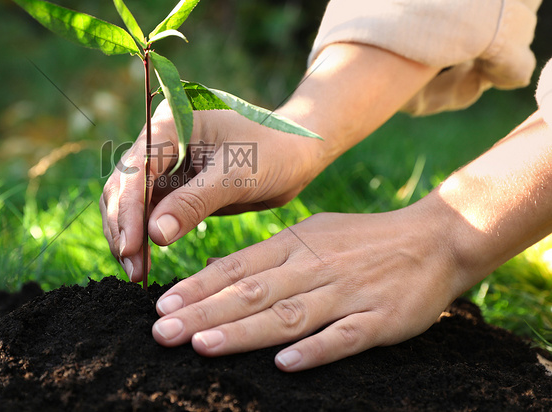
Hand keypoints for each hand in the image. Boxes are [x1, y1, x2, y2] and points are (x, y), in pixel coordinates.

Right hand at [100, 100, 318, 280]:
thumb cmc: (274, 152)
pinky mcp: (172, 186)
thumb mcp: (237, 175)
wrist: (297, 155)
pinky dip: (142, 237)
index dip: (129, 208)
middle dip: (123, 227)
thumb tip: (154, 235)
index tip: (130, 246)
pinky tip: (143, 262)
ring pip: (129, 202)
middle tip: (132, 268)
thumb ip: (194, 202)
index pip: (137, 167)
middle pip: (124, 185)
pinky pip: (147, 213)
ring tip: (136, 272)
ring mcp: (164, 163)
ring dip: (128, 236)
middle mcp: (160, 139)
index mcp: (171, 122)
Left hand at [151, 205, 463, 370]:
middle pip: (251, 293)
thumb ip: (268, 255)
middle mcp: (313, 267)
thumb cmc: (362, 239)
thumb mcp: (311, 233)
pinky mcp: (379, 319)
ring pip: (288, 314)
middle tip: (162, 332)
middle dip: (204, 313)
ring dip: (244, 331)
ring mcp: (346, 293)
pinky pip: (344, 337)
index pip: (236, 267)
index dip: (198, 287)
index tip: (161, 306)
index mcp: (294, 245)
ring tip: (203, 345)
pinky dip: (315, 350)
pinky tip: (285, 363)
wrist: (434, 237)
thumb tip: (218, 270)